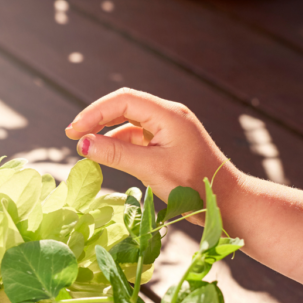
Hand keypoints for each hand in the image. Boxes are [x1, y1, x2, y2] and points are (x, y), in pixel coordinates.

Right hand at [65, 88, 238, 203]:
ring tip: (86, 147)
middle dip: (97, 118)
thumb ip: (115, 154)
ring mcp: (170, 128)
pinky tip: (108, 155)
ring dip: (107, 132)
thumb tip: (82, 143)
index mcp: (168, 114)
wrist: (229, 202)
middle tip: (73, 135)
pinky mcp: (170, 142)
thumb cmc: (194, 186)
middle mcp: (170, 115)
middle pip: (125, 105)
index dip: (94, 112)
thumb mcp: (150, 169)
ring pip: (130, 121)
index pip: (123, 100)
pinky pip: (139, 136)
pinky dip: (121, 143)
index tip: (73, 131)